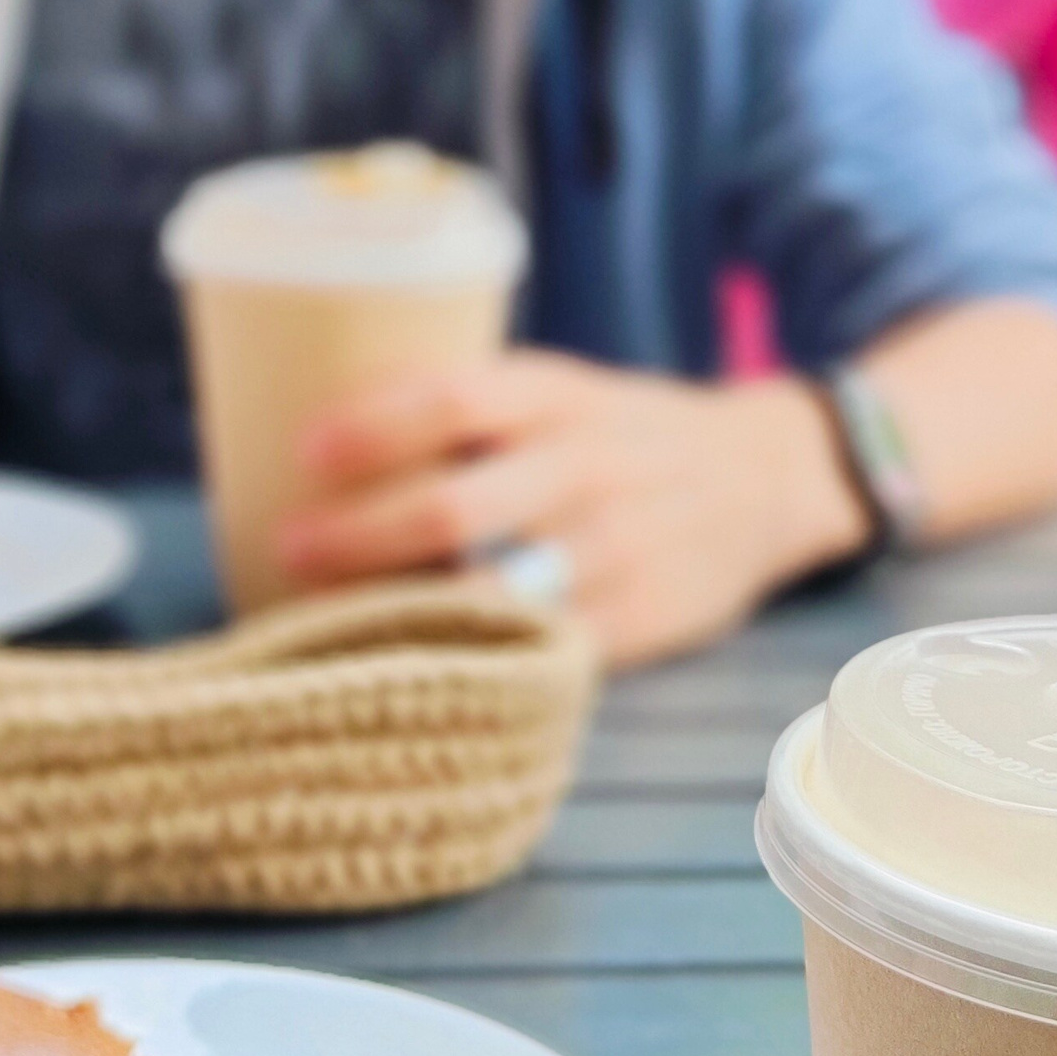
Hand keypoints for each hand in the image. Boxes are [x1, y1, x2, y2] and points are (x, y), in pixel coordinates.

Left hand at [280, 351, 871, 668]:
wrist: (769, 478)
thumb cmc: (625, 433)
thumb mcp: (562, 389)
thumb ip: (468, 404)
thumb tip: (318, 426)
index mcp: (560, 397)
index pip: (454, 400)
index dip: (371, 426)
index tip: (304, 453)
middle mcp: (585, 468)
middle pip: (453, 506)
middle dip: (355, 537)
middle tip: (287, 549)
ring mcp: (611, 551)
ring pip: (486, 593)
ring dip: (394, 611)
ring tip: (324, 622)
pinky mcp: (631, 623)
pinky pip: (531, 651)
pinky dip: (461, 661)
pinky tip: (403, 666)